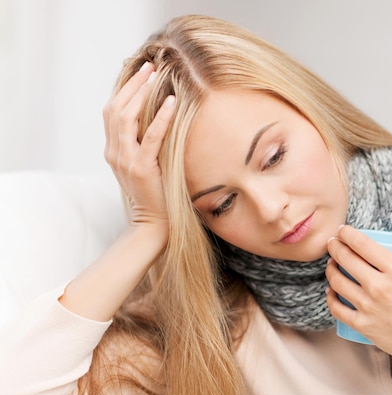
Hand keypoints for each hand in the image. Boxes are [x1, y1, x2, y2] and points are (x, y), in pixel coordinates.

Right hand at [103, 61, 175, 237]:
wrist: (153, 223)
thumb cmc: (155, 193)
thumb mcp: (143, 164)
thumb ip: (142, 145)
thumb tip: (158, 119)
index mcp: (112, 150)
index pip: (112, 111)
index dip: (124, 89)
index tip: (140, 71)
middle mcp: (114, 152)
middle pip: (115, 109)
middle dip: (132, 84)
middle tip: (149, 66)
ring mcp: (124, 160)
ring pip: (126, 118)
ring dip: (141, 93)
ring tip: (156, 75)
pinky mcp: (141, 169)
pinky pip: (150, 137)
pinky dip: (161, 117)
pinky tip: (172, 102)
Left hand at [325, 225, 391, 367]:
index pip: (362, 244)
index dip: (347, 233)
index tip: (343, 231)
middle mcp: (379, 285)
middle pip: (345, 258)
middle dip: (335, 246)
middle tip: (333, 243)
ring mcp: (369, 306)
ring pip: (337, 281)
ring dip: (330, 269)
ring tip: (332, 265)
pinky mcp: (364, 325)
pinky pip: (337, 308)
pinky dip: (331, 297)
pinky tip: (332, 291)